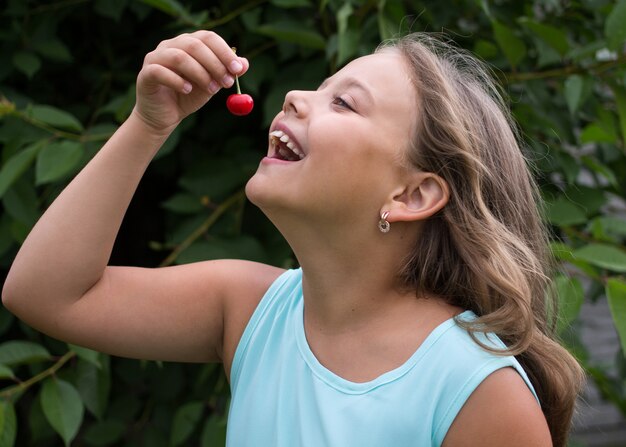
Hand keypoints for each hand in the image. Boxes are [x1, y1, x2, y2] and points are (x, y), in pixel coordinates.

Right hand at [132, 31, 248, 134]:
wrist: (164, 116)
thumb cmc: (188, 97)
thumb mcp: (212, 84)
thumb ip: (226, 73)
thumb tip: (245, 63)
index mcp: (188, 44)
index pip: (208, 37)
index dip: (225, 52)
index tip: (238, 69)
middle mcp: (171, 46)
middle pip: (195, 45)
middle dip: (215, 64)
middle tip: (227, 83)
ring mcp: (155, 58)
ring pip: (179, 57)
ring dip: (200, 73)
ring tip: (210, 89)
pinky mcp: (145, 74)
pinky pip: (160, 71)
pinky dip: (177, 80)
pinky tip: (187, 90)